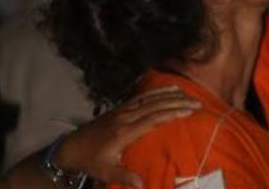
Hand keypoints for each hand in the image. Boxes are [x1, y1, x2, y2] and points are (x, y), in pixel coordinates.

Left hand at [54, 86, 199, 188]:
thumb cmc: (91, 161)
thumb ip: (124, 176)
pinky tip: (170, 88)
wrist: (72, 147)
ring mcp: (124, 109)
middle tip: (197, 103)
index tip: (189, 111)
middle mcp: (126, 116)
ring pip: (150, 98)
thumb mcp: (105, 171)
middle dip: (177, 102)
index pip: (152, 118)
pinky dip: (158, 90)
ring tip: (189, 94)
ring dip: (170, 95)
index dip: (171, 113)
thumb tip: (142, 185)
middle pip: (155, 105)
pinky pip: (143, 95)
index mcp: (124, 131)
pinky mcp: (122, 107)